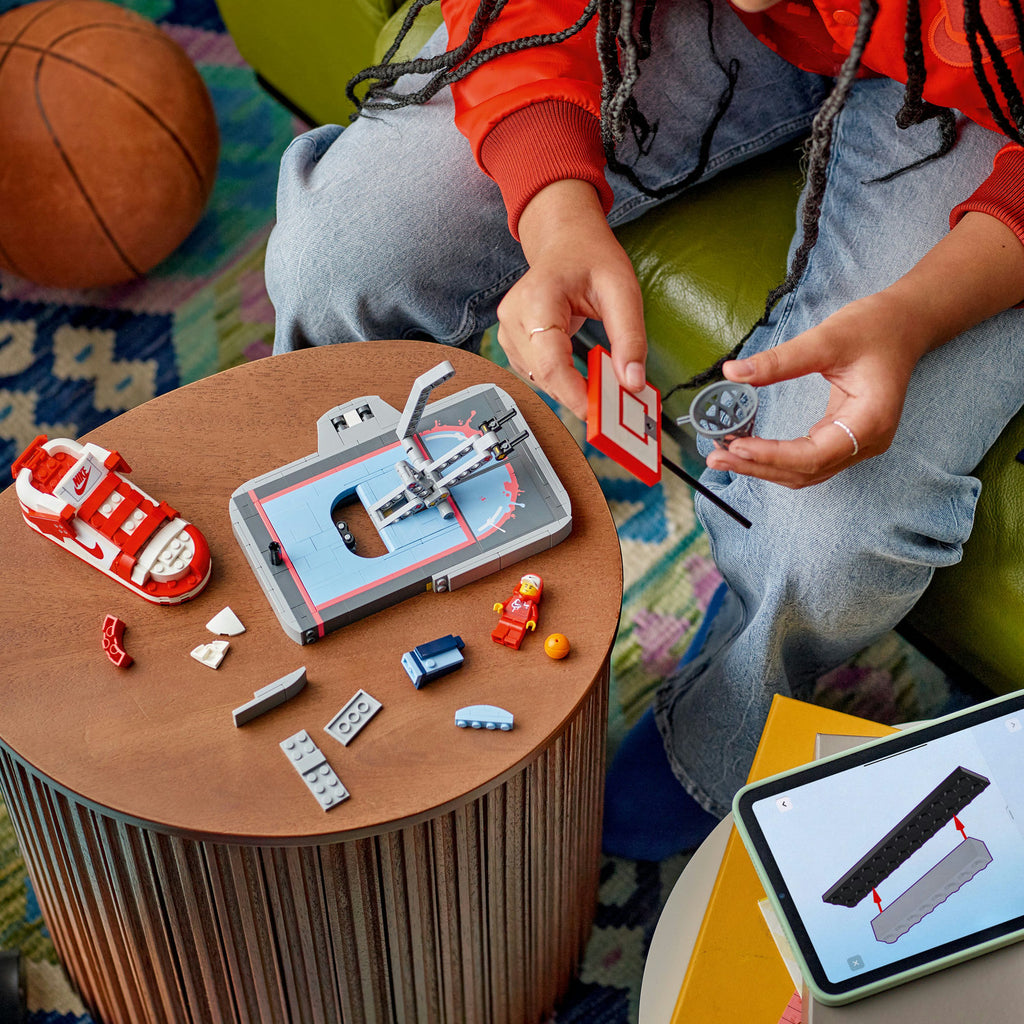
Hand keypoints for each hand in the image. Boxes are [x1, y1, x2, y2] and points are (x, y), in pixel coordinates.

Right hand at [497, 180, 646, 418]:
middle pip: (544, 376)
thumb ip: (630, 338)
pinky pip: (538, 375)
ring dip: (571, 390)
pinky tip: (581, 375)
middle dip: (579, 395)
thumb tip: (632, 382)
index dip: (574, 394)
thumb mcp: (623, 290)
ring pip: (540, 380)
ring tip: (601, 385)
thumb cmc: (589, 258)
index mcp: (537, 299)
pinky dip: (562, 382)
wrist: (565, 242)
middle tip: (612, 405)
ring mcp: (509, 332)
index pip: (551, 362)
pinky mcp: (514, 344)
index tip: (599, 413)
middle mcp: (514, 317)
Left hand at [705, 211, 1023, 487]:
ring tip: (723, 455)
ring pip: (804, 471)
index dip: (772, 456)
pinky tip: (747, 447)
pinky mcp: (845, 438)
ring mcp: (857, 444)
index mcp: (870, 421)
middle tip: (715, 458)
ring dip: (763, 467)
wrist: (905, 324)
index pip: (814, 455)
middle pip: (805, 471)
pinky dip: (776, 457)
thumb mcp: (827, 338)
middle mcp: (866, 442)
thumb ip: (780, 360)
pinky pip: (807, 458)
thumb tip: (732, 372)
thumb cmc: (875, 327)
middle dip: (758, 466)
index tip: (736, 446)